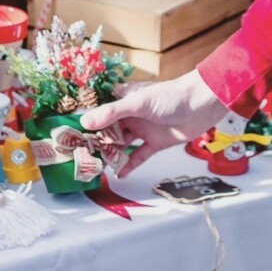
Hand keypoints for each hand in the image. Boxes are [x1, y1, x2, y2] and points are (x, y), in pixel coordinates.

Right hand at [81, 69, 228, 176]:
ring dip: (112, 155)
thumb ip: (113, 113)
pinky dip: (129, 164)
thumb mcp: (138, 103)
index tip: (70, 135)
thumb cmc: (170, 96)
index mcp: (125, 99)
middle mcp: (132, 115)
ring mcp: (144, 129)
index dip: (87, 122)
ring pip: (122, 145)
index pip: (101, 111)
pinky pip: (139, 156)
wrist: (201, 105)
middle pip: (110, 131)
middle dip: (97, 143)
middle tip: (80, 158)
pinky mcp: (156, 143)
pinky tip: (118, 174)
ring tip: (96, 168)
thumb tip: (85, 122)